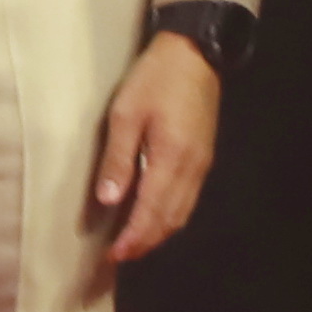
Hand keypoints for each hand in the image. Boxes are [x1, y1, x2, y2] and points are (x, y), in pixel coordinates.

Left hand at [90, 32, 221, 265]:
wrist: (196, 53)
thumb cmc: (155, 79)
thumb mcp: (126, 114)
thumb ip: (117, 160)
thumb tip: (108, 201)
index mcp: (171, 158)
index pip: (151, 212)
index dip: (133, 238)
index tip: (114, 256)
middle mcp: (192, 168)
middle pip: (170, 219)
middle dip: (145, 242)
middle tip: (119, 257)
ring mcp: (202, 164)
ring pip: (182, 213)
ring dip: (158, 233)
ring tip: (134, 243)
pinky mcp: (204, 158)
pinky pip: (188, 199)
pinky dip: (170, 216)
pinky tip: (154, 217)